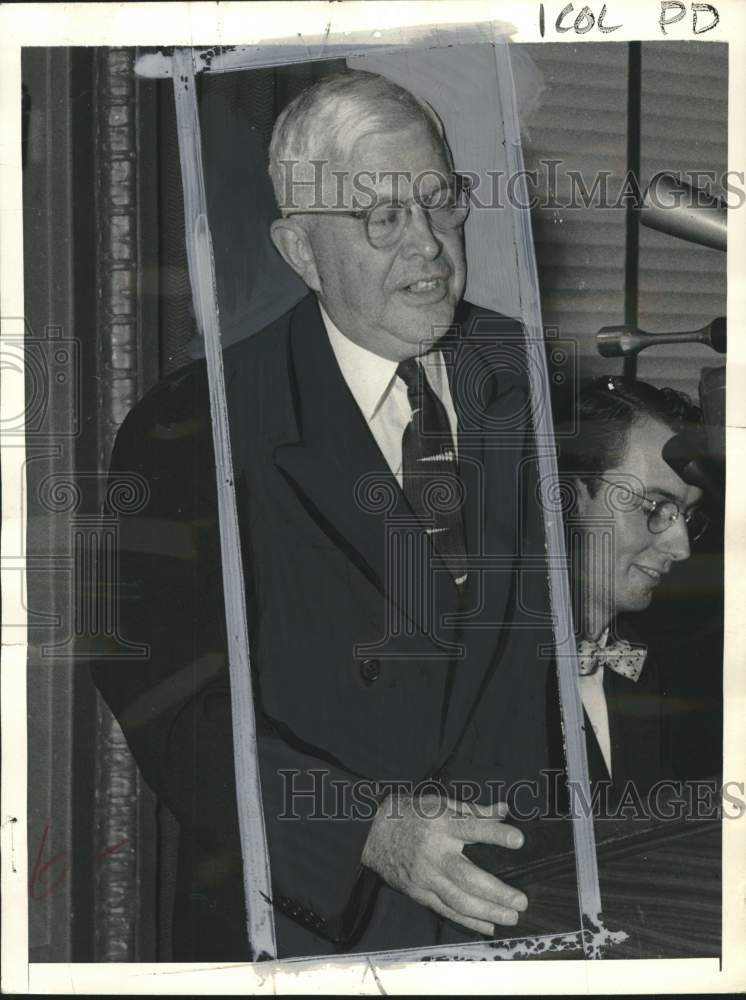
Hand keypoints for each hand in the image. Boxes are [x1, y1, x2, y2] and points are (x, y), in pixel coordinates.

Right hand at [361, 793, 526, 935]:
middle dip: (496, 891)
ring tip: (511, 917)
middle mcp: (434, 852)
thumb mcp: (440, 803)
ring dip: (487, 912)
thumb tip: (505, 810)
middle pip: (468, 876)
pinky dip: (468, 921)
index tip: (519, 840)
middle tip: (521, 901)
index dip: (496, 833)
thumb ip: (474, 810)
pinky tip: (489, 927)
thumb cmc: (413, 814)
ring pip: (459, 900)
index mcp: (441, 823)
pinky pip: (446, 910)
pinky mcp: (418, 892)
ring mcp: (425, 876)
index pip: (473, 827)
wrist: (372, 832)